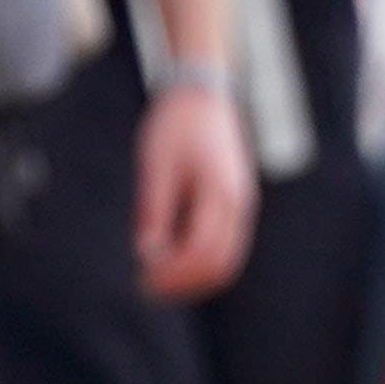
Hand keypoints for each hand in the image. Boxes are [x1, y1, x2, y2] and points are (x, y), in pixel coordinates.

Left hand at [132, 81, 257, 303]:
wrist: (202, 95)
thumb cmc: (175, 126)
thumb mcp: (155, 165)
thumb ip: (154, 210)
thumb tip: (147, 254)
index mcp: (220, 194)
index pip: (201, 253)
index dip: (172, 275)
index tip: (142, 280)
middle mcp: (238, 205)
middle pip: (219, 265)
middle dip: (183, 284)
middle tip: (146, 288)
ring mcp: (242, 206)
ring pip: (227, 261)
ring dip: (193, 278)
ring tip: (157, 280)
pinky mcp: (236, 204)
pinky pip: (226, 247)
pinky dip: (202, 263)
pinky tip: (172, 262)